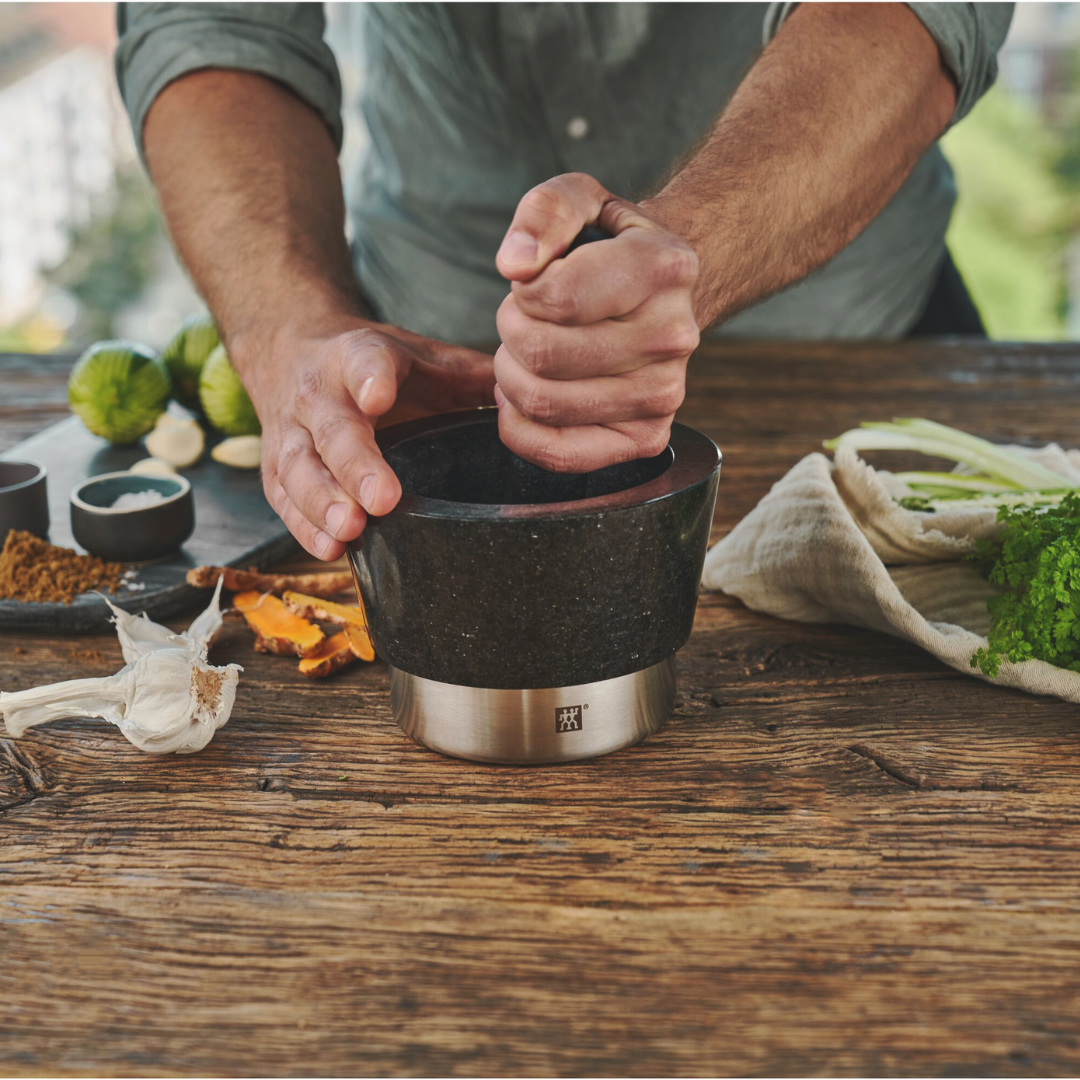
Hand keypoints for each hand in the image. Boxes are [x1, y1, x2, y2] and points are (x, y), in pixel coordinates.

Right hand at [236, 317, 494, 559]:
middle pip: (333, 430)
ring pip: (299, 470)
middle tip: (381, 500)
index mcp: (357, 356)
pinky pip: (285, 501)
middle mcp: (318, 394)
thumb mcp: (417, 354)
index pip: (364, 362)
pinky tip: (330, 549)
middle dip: (355, 466)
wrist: (288, 349)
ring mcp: (291, 433)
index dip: (370, 377)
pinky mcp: (276, 469)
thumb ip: (468, 374)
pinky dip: (304, 527)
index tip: (377, 395)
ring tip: (350, 531)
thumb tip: (524, 397)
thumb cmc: (369, 364)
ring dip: (323, 504)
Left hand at [494, 173, 698, 471]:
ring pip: (544, 403)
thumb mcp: (581, 199)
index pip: (556, 298)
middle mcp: (674, 336)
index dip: (522, 292)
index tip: (534, 282)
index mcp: (665, 268)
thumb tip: (515, 265)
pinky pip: (561, 454)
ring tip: (526, 352)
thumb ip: (544, 212)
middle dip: (510, 331)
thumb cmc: (610, 247)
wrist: (662, 294)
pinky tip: (526, 395)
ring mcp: (666, 394)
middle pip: (541, 354)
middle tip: (522, 318)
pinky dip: (521, 428)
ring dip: (510, 376)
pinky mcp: (648, 437)